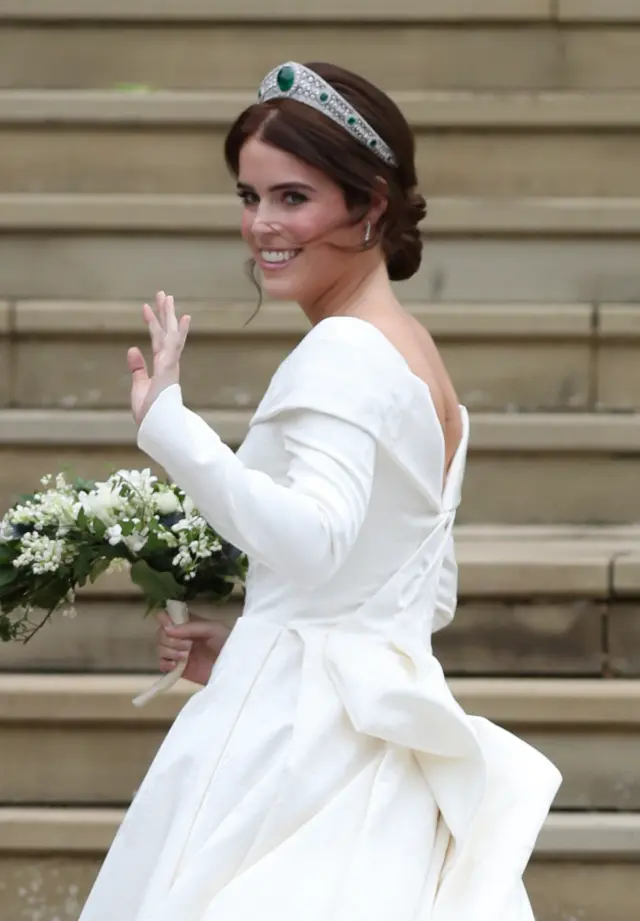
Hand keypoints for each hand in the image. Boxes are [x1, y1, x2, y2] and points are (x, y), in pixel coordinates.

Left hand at [128, 291, 190, 424]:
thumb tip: (132, 348)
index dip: (154, 324)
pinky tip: (180, 318)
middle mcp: (168, 363)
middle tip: (163, 293)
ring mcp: (170, 366)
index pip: (157, 341)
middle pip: (167, 333)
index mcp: (160, 367)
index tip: (149, 308)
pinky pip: (174, 347)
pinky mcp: (169, 370)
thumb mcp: (139, 386)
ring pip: (171, 335)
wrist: (156, 428)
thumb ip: (137, 368)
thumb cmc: (149, 412)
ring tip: (167, 297)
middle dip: (165, 313)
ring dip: (169, 316)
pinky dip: (177, 333)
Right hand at [155, 611, 231, 686]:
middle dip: (170, 640)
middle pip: (161, 633)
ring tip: (185, 656)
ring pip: (160, 648)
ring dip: (169, 652)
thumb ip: (191, 627)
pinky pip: (162, 664)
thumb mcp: (212, 629)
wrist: (234, 668)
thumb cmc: (227, 643)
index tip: (170, 627)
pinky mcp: (178, 669)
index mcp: (188, 623)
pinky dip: (165, 664)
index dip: (165, 619)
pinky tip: (175, 666)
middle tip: (188, 646)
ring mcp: (178, 653)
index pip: (167, 616)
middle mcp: (181, 636)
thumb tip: (167, 629)